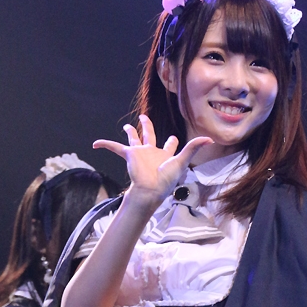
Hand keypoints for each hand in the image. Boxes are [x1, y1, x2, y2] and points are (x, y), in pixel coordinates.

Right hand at [93, 116, 211, 205]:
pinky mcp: (129, 155)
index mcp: (164, 154)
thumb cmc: (166, 180)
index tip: (173, 138)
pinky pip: (114, 148)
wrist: (150, 190)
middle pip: (149, 135)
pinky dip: (105, 145)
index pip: (169, 144)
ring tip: (126, 126)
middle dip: (147, 126)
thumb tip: (210, 139)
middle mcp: (151, 152)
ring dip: (129, 132)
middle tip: (143, 117)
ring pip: (133, 138)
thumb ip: (194, 148)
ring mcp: (139, 154)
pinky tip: (95, 144)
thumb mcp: (182, 161)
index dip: (171, 141)